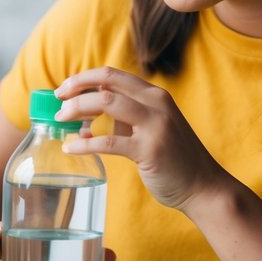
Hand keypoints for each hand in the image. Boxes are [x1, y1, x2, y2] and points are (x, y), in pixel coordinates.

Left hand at [55, 67, 225, 211]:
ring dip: (77, 109)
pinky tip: (70, 148)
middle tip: (57, 100)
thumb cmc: (173, 159)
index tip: (63, 88)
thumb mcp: (151, 128)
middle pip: (107, 81)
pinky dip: (84, 143)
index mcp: (155, 95)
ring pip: (106, 102)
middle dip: (76, 87)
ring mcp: (155, 125)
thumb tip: (82, 120)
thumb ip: (123, 119)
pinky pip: (108, 141)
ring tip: (60, 121)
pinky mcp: (150, 150)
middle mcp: (156, 103)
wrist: (204, 186)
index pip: (113, 74)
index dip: (83, 78)